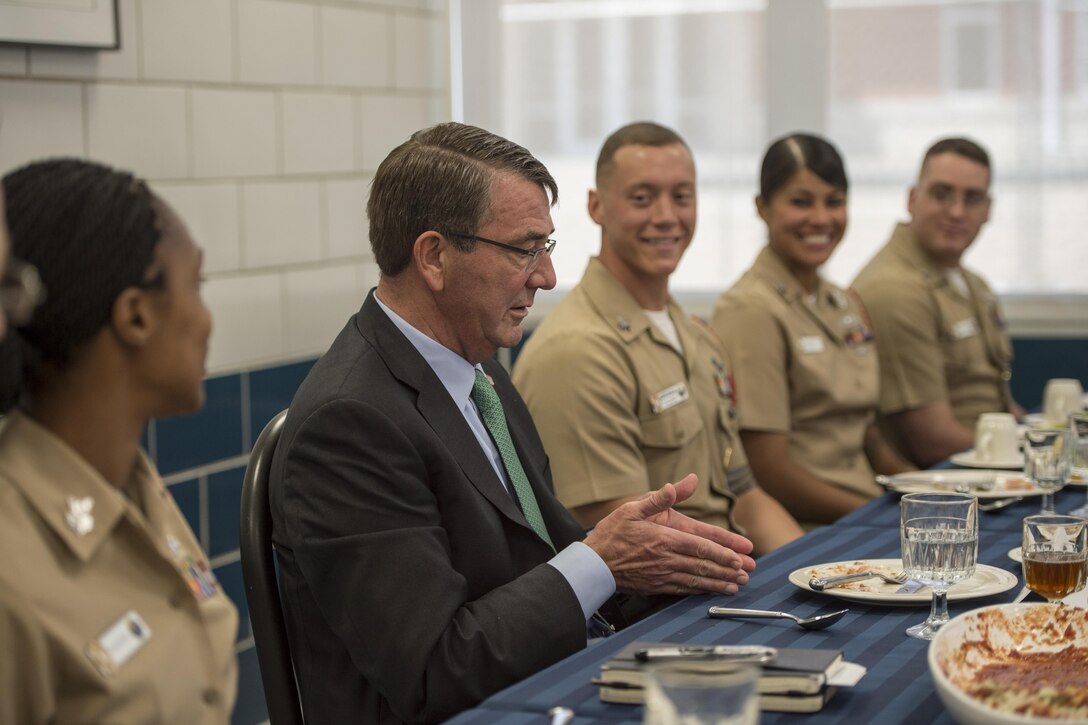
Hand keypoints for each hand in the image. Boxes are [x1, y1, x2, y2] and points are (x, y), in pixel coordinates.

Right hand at [583, 474, 755, 596]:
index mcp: (664, 538)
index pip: (701, 545)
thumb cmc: (612, 534)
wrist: (594, 564)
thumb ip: (661, 497)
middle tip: (748, 571)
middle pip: (704, 564)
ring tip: (738, 584)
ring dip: (720, 582)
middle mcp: (667, 559)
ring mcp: (663, 575)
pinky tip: (712, 591)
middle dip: (729, 568)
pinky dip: (702, 591)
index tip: (740, 555)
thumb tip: (683, 482)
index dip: (723, 551)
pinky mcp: (657, 586)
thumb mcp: (634, 508)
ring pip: (698, 580)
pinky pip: (685, 589)